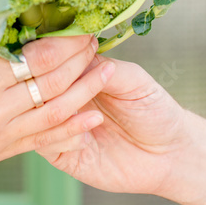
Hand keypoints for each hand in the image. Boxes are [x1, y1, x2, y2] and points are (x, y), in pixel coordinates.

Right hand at [0, 35, 110, 171]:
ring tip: (107, 70)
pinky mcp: (0, 152)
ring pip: (55, 114)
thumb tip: (12, 17)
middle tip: (98, 40)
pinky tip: (93, 114)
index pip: (36, 60)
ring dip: (85, 91)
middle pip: (52, 85)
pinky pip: (44, 140)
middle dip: (80, 61)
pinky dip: (72, 127)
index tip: (81, 26)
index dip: (64, 43)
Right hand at [37, 56, 190, 196]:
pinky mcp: (63, 155)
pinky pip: (45, 143)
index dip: (51, 55)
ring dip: (58, 112)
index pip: (50, 60)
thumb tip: (73, 49)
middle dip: (50, 84)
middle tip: (74, 86)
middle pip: (36, 87)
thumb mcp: (133, 80)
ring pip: (35, 115)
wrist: (171, 153)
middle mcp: (64, 99)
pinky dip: (63, 136)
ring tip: (93, 114)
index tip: (59, 53)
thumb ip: (102, 66)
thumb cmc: (155, 109)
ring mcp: (61, 127)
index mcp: (77, 75)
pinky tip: (88, 135)